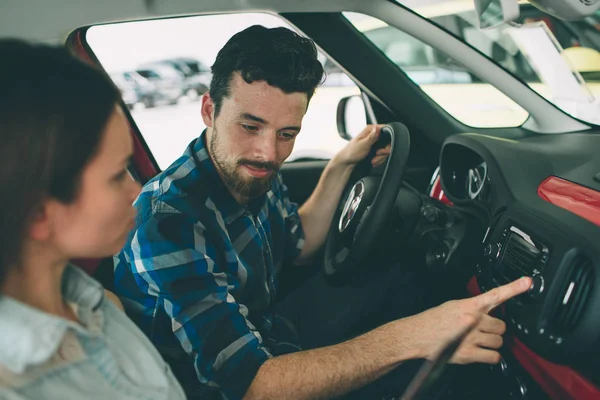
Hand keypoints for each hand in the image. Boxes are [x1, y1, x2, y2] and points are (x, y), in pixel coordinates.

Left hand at [333, 124, 390, 167]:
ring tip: (373, 160)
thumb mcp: (363, 144)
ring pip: (386, 149)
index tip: (383, 149)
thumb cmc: (351, 153)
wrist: (346, 162)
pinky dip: (379, 159)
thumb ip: (371, 137)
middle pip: (388, 141)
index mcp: (370, 130)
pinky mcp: (375, 149)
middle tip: (377, 155)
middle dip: (384, 152)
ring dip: (380, 157)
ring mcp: (375, 142)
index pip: (387, 130)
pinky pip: (382, 154)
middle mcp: (373, 134)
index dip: (389, 140)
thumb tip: (377, 128)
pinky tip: (373, 161)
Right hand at [408, 277, 531, 363]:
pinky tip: (481, 352)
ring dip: (492, 343)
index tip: (527, 282)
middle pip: (501, 326)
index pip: (495, 294)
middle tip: (482, 331)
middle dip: (494, 329)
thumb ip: (472, 307)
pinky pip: (493, 356)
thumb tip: (487, 310)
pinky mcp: (469, 354)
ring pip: (499, 341)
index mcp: (469, 306)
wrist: (418, 335)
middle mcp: (472, 321)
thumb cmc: (433, 321)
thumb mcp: (453, 306)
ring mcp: (472, 338)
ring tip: (478, 341)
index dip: (514, 288)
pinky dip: (490, 356)